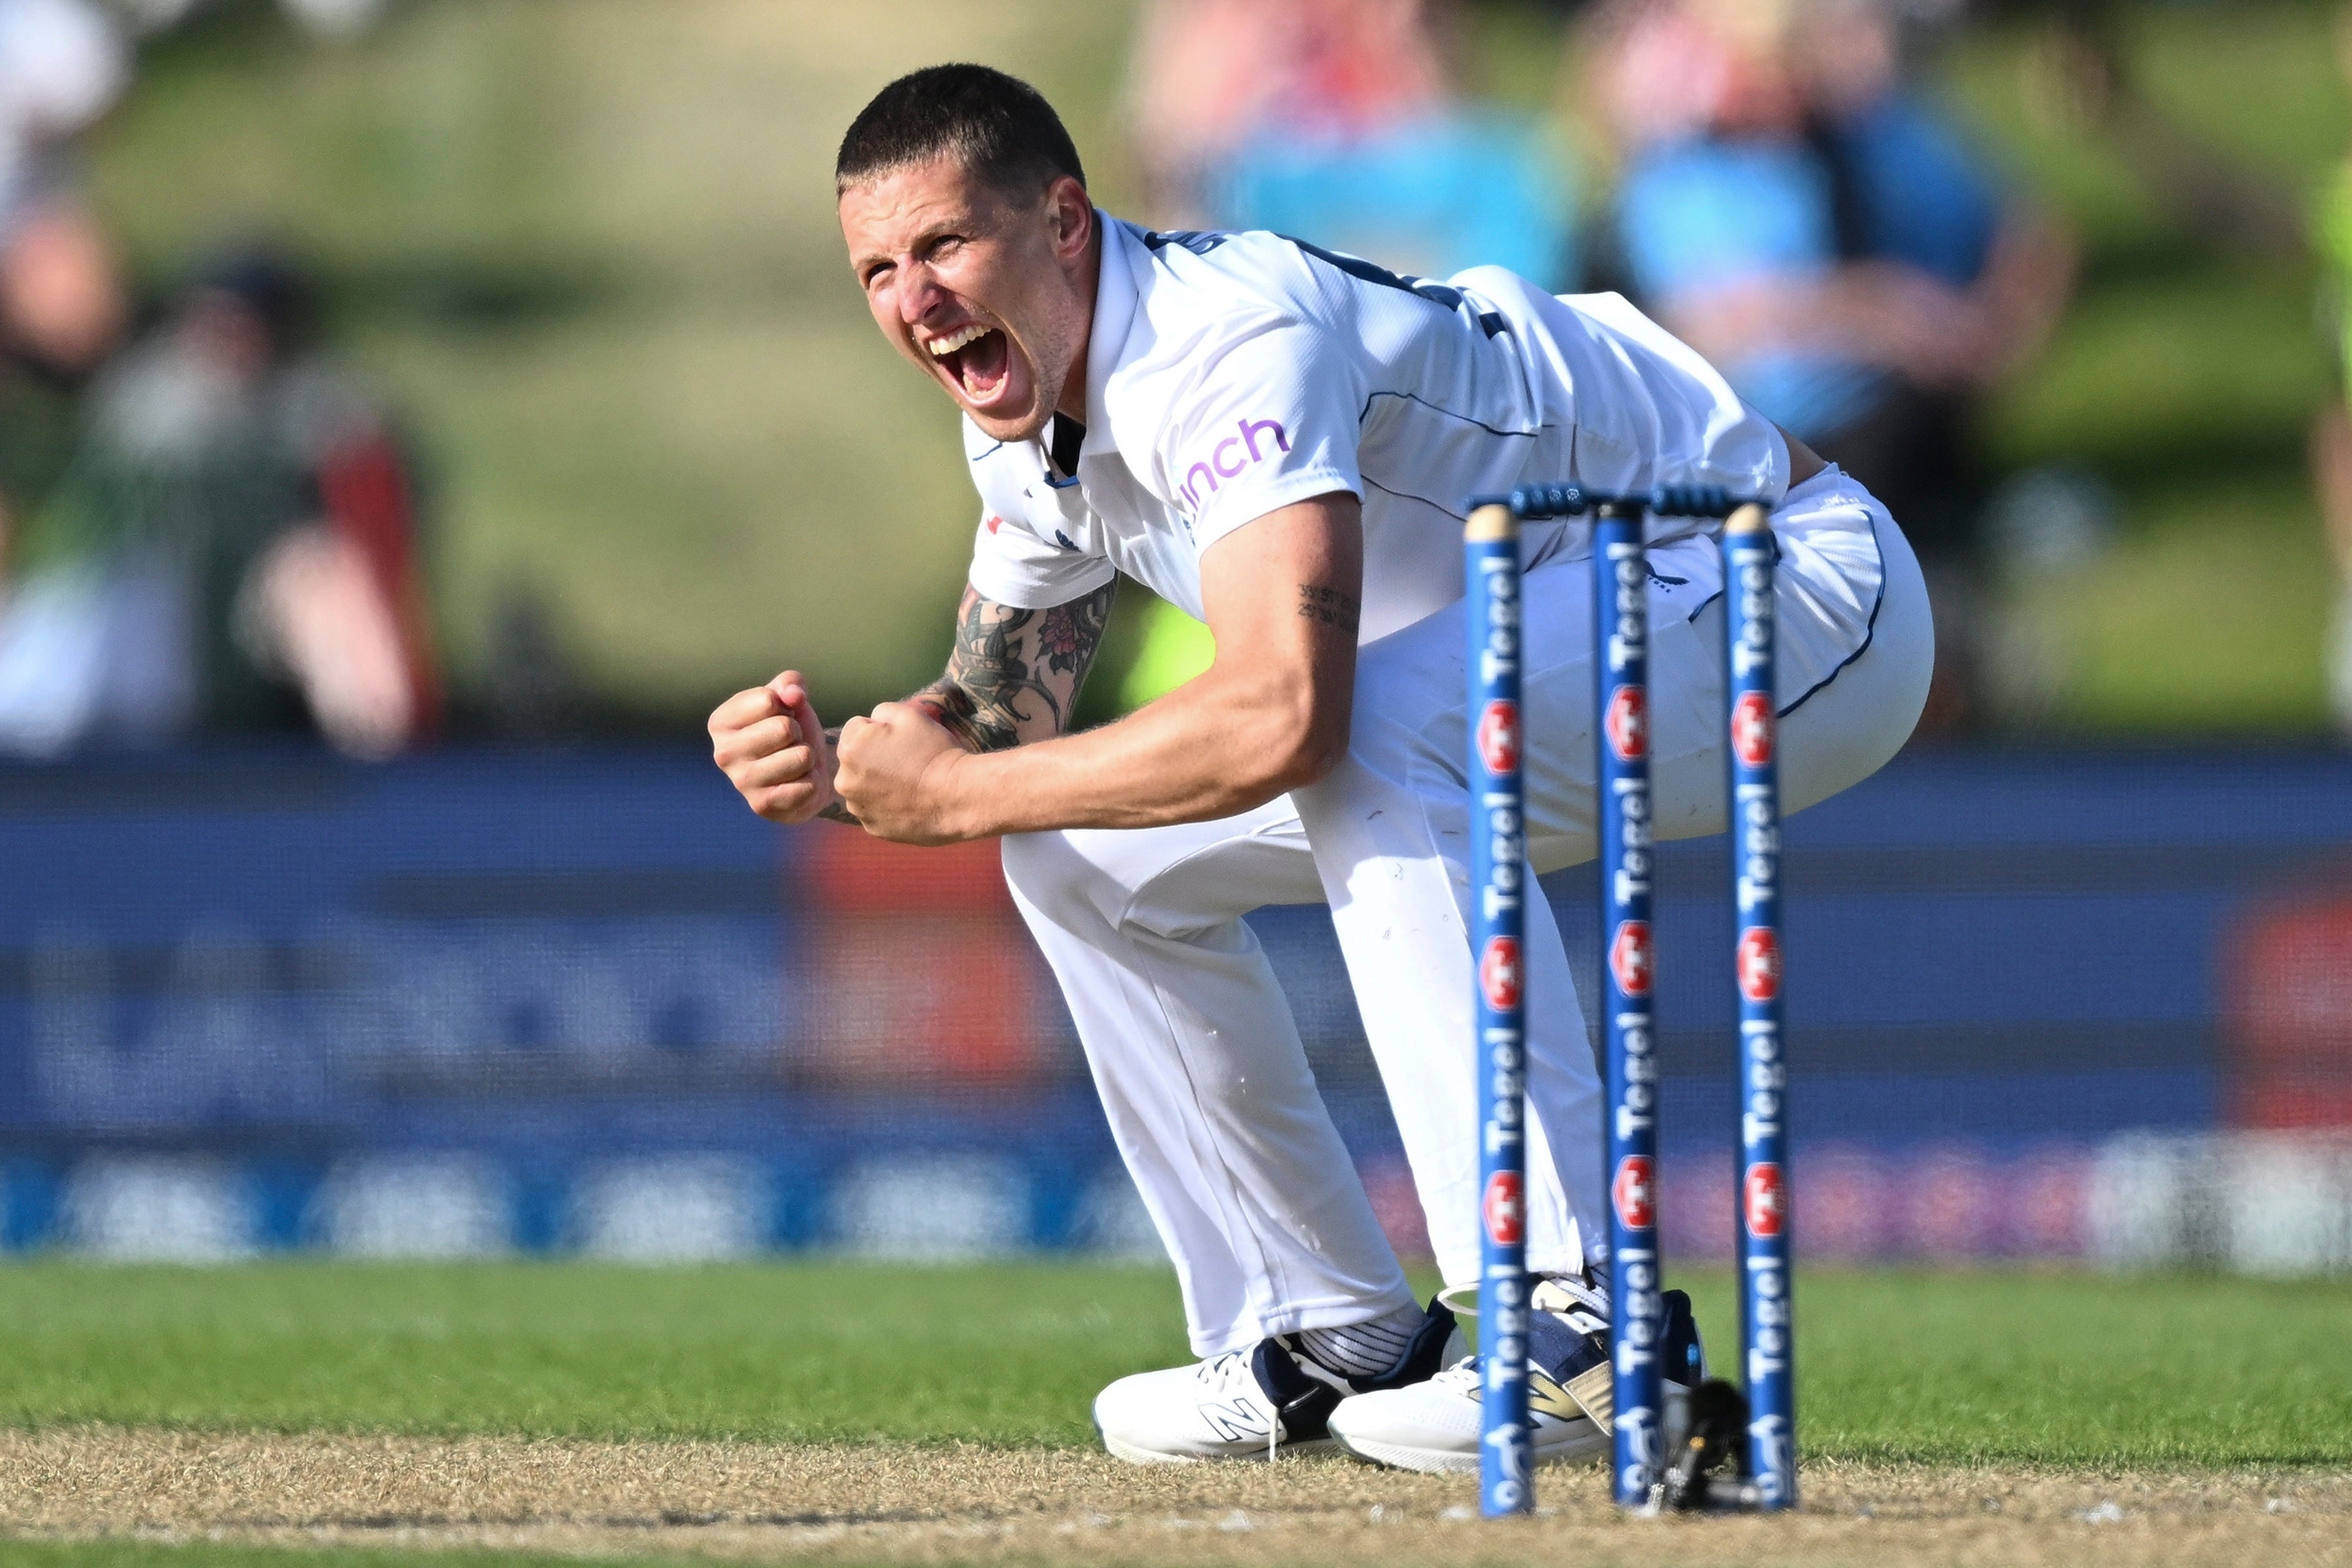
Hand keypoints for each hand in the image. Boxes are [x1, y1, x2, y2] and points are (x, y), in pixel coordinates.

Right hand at [708, 670, 838, 822]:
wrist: (802, 774)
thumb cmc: (789, 730)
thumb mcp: (788, 698)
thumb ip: (790, 683)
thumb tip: (794, 695)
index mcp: (721, 722)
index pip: (768, 700)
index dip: (787, 706)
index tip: (779, 718)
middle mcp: (723, 753)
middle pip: (785, 728)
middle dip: (798, 733)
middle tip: (790, 743)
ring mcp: (742, 782)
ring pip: (801, 756)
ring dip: (806, 758)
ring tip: (794, 762)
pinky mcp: (763, 806)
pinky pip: (807, 785)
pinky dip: (812, 782)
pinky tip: (798, 783)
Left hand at [835, 700, 970, 843]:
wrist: (958, 797)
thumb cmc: (934, 752)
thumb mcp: (909, 715)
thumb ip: (882, 712)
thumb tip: (873, 722)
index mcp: (850, 748)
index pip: (855, 728)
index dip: (878, 730)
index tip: (900, 740)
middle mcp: (845, 781)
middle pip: (854, 760)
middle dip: (872, 758)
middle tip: (905, 762)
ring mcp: (858, 808)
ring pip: (862, 787)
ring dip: (875, 784)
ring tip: (907, 784)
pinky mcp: (872, 828)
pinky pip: (874, 811)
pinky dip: (886, 807)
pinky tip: (908, 803)